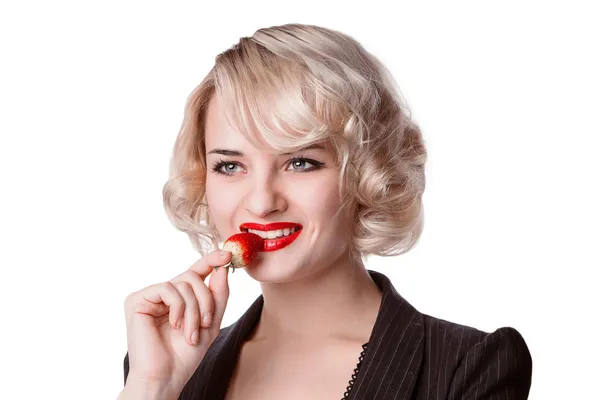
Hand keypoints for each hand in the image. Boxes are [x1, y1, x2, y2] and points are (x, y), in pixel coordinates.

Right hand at [123, 250, 231, 396]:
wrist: (165, 378)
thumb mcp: (211, 322)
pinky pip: (167, 288)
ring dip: (194, 310)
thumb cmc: (185, 356)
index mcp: (178, 299)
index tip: (227, 254)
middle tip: (207, 323)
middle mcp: (162, 294)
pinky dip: (178, 307)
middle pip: (193, 277)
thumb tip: (222, 267)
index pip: (195, 272)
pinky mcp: (136, 300)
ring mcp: (149, 296)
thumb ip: (218, 295)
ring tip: (190, 333)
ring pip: (183, 283)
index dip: (211, 260)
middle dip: (206, 300)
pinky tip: (175, 325)